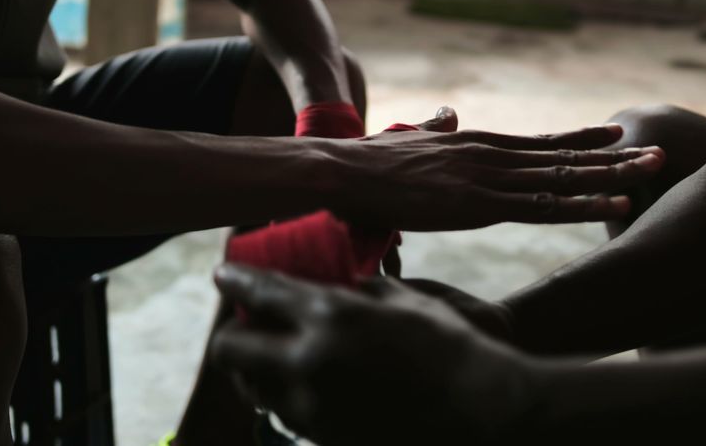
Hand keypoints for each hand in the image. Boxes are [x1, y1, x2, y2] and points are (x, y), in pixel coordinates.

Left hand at [209, 264, 540, 445]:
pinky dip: (286, 394)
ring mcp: (312, 407)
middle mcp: (308, 362)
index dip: (234, 279)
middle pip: (231, 350)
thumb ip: (357, 292)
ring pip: (252, 388)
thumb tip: (331, 287)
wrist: (482, 416)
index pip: (259, 291)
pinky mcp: (323, 438)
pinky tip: (314, 383)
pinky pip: (283, 412)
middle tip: (251, 324)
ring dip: (257, 369)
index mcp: (331, 317)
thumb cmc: (452, 348)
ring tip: (282, 356)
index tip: (223, 275)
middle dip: (233, 334)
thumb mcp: (404, 301)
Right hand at [326, 107, 665, 230]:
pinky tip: (616, 203)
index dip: (580, 140)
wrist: (341, 171)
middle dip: (613, 156)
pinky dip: (583, 205)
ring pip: (563, 178)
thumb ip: (434, 127)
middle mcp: (491, 155)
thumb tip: (446, 112)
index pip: (539, 143)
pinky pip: (542, 208)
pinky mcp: (477, 205)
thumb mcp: (409, 139)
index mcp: (475, 145)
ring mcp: (488, 178)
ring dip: (613, 174)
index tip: (615, 134)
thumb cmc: (368, 163)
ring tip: (654, 169)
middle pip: (563, 156)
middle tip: (659, 152)